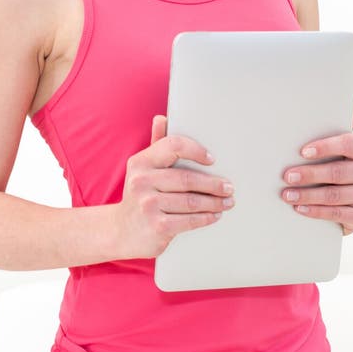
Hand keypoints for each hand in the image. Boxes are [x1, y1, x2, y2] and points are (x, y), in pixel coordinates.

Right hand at [114, 115, 235, 259]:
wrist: (122, 233)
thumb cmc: (141, 195)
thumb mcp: (143, 169)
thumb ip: (156, 144)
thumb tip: (161, 118)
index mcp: (141, 162)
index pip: (173, 146)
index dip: (196, 150)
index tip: (212, 159)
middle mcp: (142, 181)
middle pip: (187, 178)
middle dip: (214, 184)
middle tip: (229, 187)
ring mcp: (148, 205)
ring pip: (192, 201)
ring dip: (215, 202)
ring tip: (227, 201)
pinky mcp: (157, 227)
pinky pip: (189, 220)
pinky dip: (206, 218)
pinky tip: (215, 215)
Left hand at [280, 97, 352, 235]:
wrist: (350, 199)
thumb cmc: (339, 164)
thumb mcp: (339, 145)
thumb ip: (344, 124)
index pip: (348, 144)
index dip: (325, 147)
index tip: (302, 151)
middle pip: (339, 172)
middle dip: (310, 174)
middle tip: (287, 176)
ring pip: (336, 195)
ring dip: (308, 196)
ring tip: (287, 194)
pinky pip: (340, 215)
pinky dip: (317, 212)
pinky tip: (300, 209)